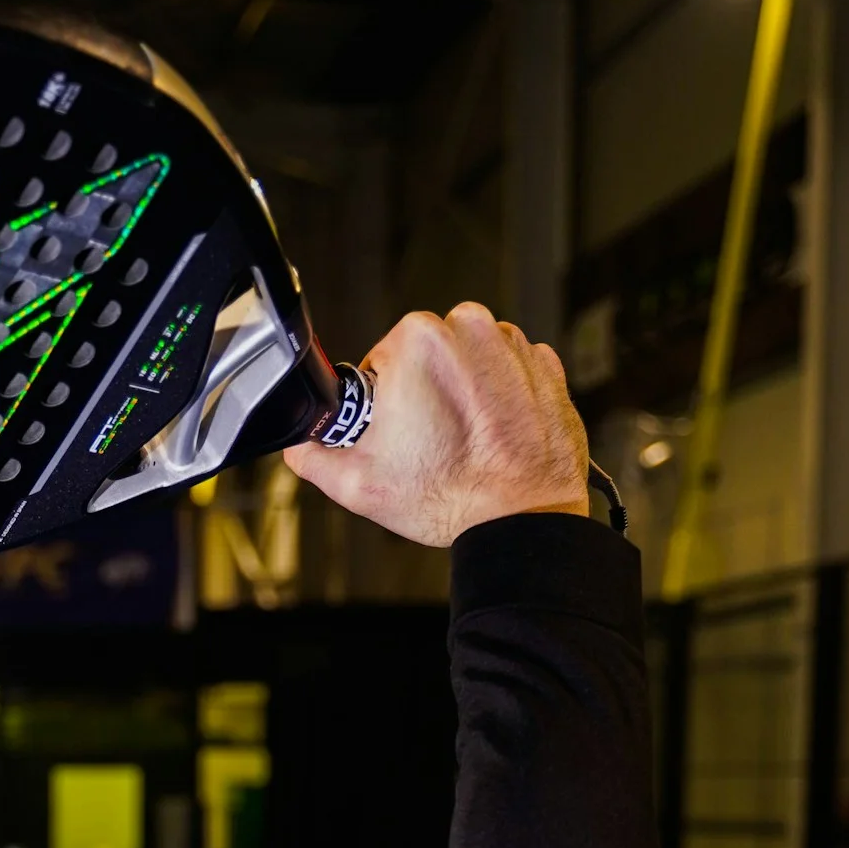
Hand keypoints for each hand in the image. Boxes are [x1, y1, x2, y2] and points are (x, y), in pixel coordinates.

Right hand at [286, 301, 589, 547]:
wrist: (522, 519)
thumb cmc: (450, 497)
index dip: (385, 399)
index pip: (383, 359)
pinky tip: (493, 436)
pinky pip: (509, 373)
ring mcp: (514, 344)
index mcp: (418, 340)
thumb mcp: (356, 484)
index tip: (398, 429)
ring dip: (463, 393)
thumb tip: (301, 444)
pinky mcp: (547, 365)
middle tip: (428, 442)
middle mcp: (470, 328)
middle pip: (428, 355)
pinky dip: (500, 399)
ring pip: (470, 361)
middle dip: (425, 391)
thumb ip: (311, 455)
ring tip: (463, 442)